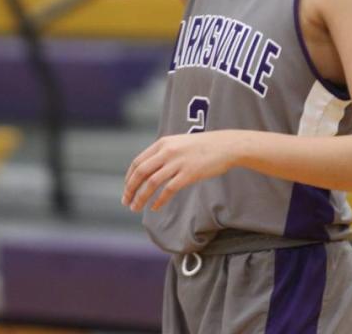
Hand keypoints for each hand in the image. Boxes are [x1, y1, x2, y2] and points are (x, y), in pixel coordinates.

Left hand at [123, 130, 243, 211]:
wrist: (225, 146)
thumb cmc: (203, 146)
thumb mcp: (179, 144)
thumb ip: (164, 153)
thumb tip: (149, 170)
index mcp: (163, 143)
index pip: (138, 162)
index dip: (129, 177)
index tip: (127, 189)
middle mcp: (167, 152)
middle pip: (141, 172)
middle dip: (130, 189)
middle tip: (126, 202)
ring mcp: (178, 163)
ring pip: (151, 183)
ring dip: (140, 197)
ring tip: (135, 208)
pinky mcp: (188, 174)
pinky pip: (168, 190)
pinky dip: (159, 201)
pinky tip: (155, 208)